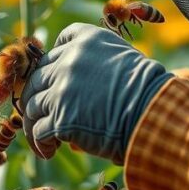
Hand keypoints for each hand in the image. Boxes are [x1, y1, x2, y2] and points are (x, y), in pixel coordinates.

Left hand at [21, 23, 172, 163]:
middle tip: (43, 113)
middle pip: (37, 77)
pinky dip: (40, 142)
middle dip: (39, 96)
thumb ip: (96, 62)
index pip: (56, 46)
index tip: (56, 81)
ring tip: (46, 136)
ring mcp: (62, 89)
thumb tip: (72, 86)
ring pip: (32, 104)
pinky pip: (37, 130)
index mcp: (87, 39)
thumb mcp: (123, 59)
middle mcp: (69, 60)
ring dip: (36, 120)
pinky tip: (49, 150)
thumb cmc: (148, 91)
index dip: (53, 65)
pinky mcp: (60, 118)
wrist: (155, 114)